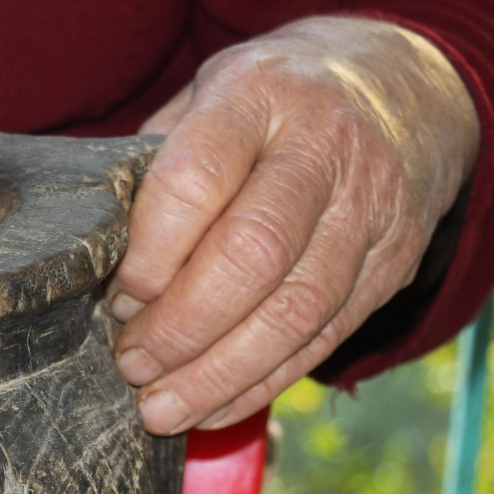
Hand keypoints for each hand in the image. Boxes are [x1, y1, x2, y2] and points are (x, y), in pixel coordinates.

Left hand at [109, 16, 479, 434]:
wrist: (405, 85)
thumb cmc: (269, 102)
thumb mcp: (206, 95)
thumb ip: (154, 165)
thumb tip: (88, 260)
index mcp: (259, 93)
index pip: (196, 180)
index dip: (149, 254)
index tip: (115, 297)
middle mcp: (325, 146)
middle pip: (252, 256)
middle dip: (180, 328)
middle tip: (129, 364)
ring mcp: (370, 207)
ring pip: (294, 311)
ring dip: (218, 375)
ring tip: (159, 409)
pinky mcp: (394, 262)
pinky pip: (323, 338)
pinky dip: (261, 384)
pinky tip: (210, 408)